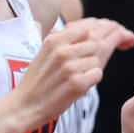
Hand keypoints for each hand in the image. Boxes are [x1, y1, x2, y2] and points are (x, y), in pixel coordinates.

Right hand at [16, 18, 133, 127]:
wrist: (24, 105)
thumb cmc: (36, 80)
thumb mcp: (44, 52)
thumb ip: (65, 39)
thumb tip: (91, 26)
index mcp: (54, 39)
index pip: (88, 27)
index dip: (100, 31)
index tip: (109, 35)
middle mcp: (63, 50)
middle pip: (95, 43)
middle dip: (95, 54)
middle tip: (90, 62)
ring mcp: (70, 67)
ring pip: (97, 60)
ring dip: (90, 68)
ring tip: (74, 78)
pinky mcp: (77, 84)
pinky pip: (98, 74)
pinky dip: (91, 80)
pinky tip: (78, 85)